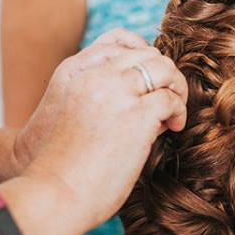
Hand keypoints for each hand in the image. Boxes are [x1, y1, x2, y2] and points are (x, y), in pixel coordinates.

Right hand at [14, 28, 187, 229]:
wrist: (55, 191)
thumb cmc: (64, 167)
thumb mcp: (74, 117)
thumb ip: (101, 101)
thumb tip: (149, 104)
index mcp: (76, 73)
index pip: (119, 43)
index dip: (142, 62)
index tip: (147, 87)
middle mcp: (97, 76)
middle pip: (146, 53)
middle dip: (163, 74)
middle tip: (167, 101)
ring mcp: (117, 93)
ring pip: (163, 68)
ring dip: (175, 87)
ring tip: (174, 112)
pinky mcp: (137, 115)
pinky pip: (170, 98)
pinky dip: (178, 111)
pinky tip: (172, 129)